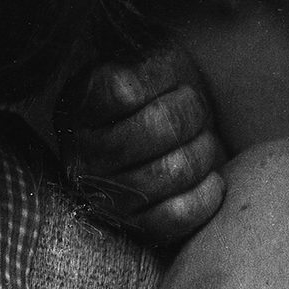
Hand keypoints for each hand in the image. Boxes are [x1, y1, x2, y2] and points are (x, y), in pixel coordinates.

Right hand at [58, 47, 226, 246]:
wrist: (156, 138)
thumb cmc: (155, 94)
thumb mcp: (144, 60)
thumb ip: (141, 62)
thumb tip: (132, 90)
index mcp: (78, 108)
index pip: (125, 89)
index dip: (162, 79)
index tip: (168, 80)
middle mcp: (82, 157)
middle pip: (160, 125)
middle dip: (193, 112)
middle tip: (195, 111)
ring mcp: (105, 198)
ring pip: (175, 170)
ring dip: (204, 150)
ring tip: (201, 141)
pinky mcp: (134, 229)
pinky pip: (180, 214)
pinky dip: (208, 193)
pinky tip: (209, 177)